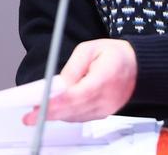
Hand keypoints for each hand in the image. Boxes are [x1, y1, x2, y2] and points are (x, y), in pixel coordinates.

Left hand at [22, 39, 136, 123]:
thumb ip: (72, 68)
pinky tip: (53, 113)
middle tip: (30, 117)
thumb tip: (57, 84)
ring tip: (36, 115)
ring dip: (57, 116)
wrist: (137, 66)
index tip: (40, 106)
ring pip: (78, 117)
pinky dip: (67, 116)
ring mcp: (108, 107)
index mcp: (105, 77)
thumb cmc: (114, 55)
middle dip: (51, 113)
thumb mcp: (89, 49)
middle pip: (76, 110)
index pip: (78, 94)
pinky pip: (83, 117)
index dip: (58, 102)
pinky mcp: (106, 112)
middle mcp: (108, 97)